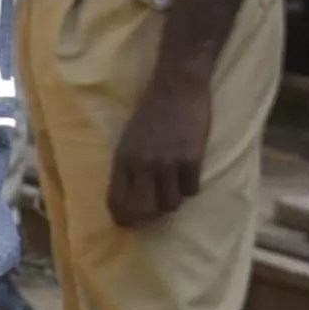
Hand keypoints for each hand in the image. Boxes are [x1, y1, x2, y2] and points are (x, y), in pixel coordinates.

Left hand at [107, 63, 213, 227]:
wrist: (177, 85)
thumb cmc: (152, 111)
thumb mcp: (129, 137)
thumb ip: (128, 164)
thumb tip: (130, 195)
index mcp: (122, 158)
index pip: (116, 200)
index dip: (122, 218)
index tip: (127, 224)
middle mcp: (142, 164)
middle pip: (144, 210)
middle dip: (149, 217)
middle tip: (155, 213)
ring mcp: (168, 163)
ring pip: (170, 204)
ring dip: (172, 201)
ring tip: (174, 188)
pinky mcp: (192, 159)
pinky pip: (191, 191)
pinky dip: (191, 188)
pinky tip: (189, 175)